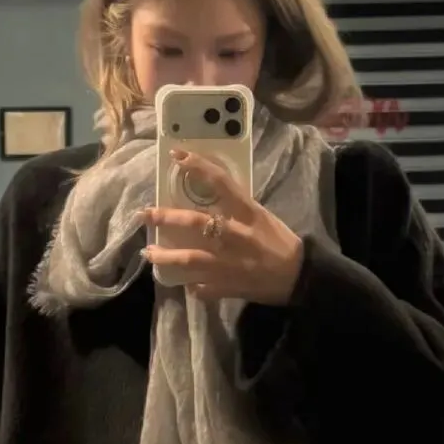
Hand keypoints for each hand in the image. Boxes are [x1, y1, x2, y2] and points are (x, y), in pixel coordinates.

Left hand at [143, 150, 303, 304]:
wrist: (298, 278)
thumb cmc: (281, 242)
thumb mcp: (262, 217)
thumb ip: (236, 210)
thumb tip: (209, 200)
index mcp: (249, 214)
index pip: (222, 184)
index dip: (199, 168)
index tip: (178, 156)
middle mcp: (236, 237)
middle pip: (195, 223)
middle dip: (166, 217)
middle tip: (145, 213)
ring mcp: (229, 264)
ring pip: (189, 258)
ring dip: (165, 256)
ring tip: (147, 253)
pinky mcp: (227, 286)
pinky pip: (201, 286)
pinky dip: (191, 284)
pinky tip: (183, 282)